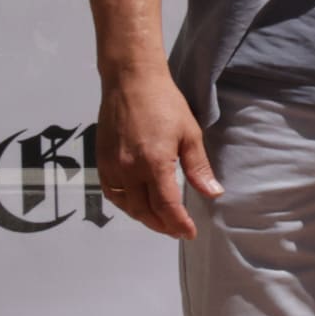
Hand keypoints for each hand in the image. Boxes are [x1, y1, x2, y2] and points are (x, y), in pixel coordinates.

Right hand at [94, 61, 219, 240]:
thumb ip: (198, 168)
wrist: (130, 82)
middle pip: (144, 211)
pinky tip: (137, 205)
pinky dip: (125, 205)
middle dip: (162, 225)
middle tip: (177, 231)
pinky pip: (112, 193)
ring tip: (161, 222)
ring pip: (126, 205)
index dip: (178, 223)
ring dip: (144, 218)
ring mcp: (111, 166)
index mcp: (154, 164)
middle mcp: (129, 170)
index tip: (190, 233)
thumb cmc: (165, 103)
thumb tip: (213, 193)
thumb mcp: (190, 134)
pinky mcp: (101, 161)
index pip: (166, 206)